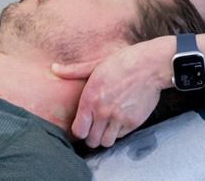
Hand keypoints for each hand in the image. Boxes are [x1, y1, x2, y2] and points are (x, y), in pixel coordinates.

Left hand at [51, 37, 172, 147]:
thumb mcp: (96, 64)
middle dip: (92, 136)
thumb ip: (74, 71)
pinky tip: (121, 119)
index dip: (80, 131)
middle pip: (91, 140)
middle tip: (96, 128)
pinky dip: (120, 131)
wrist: (150, 64)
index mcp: (89, 98)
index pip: (78, 131)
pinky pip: (121, 136)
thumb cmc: (123, 62)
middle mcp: (102, 111)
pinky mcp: (133, 122)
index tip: (84, 126)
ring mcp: (118, 118)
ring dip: (106, 137)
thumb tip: (54, 68)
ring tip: (108, 126)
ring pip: (106, 142)